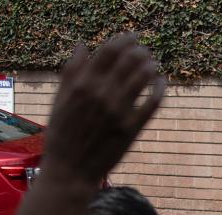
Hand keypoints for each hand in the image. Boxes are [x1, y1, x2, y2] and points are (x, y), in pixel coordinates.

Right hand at [43, 33, 163, 187]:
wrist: (71, 170)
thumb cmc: (63, 134)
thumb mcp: (60, 100)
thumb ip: (71, 72)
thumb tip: (83, 45)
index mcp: (82, 84)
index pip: (108, 51)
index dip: (123, 40)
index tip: (132, 37)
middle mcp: (101, 94)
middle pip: (128, 61)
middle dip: (140, 51)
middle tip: (145, 51)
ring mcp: (119, 111)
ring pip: (143, 77)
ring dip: (151, 66)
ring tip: (153, 64)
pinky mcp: (133, 127)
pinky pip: (154, 101)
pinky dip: (160, 88)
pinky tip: (161, 83)